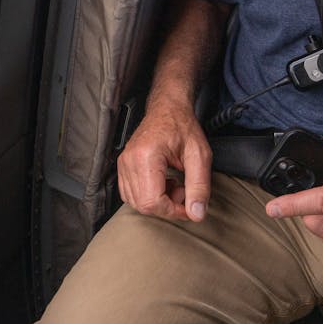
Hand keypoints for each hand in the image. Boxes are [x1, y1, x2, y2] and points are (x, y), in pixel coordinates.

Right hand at [116, 99, 211, 220]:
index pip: (152, 202)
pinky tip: (162, 184)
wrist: (168, 109)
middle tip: (183, 191)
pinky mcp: (123, 166)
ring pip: (135, 202)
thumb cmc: (183, 127)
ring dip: (158, 202)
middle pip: (143, 205)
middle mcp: (129, 161)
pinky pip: (130, 194)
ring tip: (174, 185)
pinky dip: (148, 196)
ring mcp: (123, 163)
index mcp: (146, 157)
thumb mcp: (200, 155)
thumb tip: (196, 215)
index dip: (174, 212)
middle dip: (167, 207)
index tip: (190, 207)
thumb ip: (199, 186)